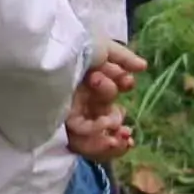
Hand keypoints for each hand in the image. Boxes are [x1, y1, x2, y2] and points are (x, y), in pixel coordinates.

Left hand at [65, 40, 145, 161]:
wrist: (50, 62)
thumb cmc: (73, 49)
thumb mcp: (99, 46)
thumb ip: (122, 57)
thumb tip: (143, 67)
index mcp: (86, 77)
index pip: (110, 89)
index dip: (122, 88)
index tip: (127, 83)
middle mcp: (80, 97)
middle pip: (107, 115)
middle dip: (116, 118)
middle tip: (115, 116)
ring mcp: (72, 115)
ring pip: (99, 135)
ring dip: (115, 138)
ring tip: (119, 135)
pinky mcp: (63, 131)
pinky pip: (87, 146)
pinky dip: (104, 147)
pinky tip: (113, 142)